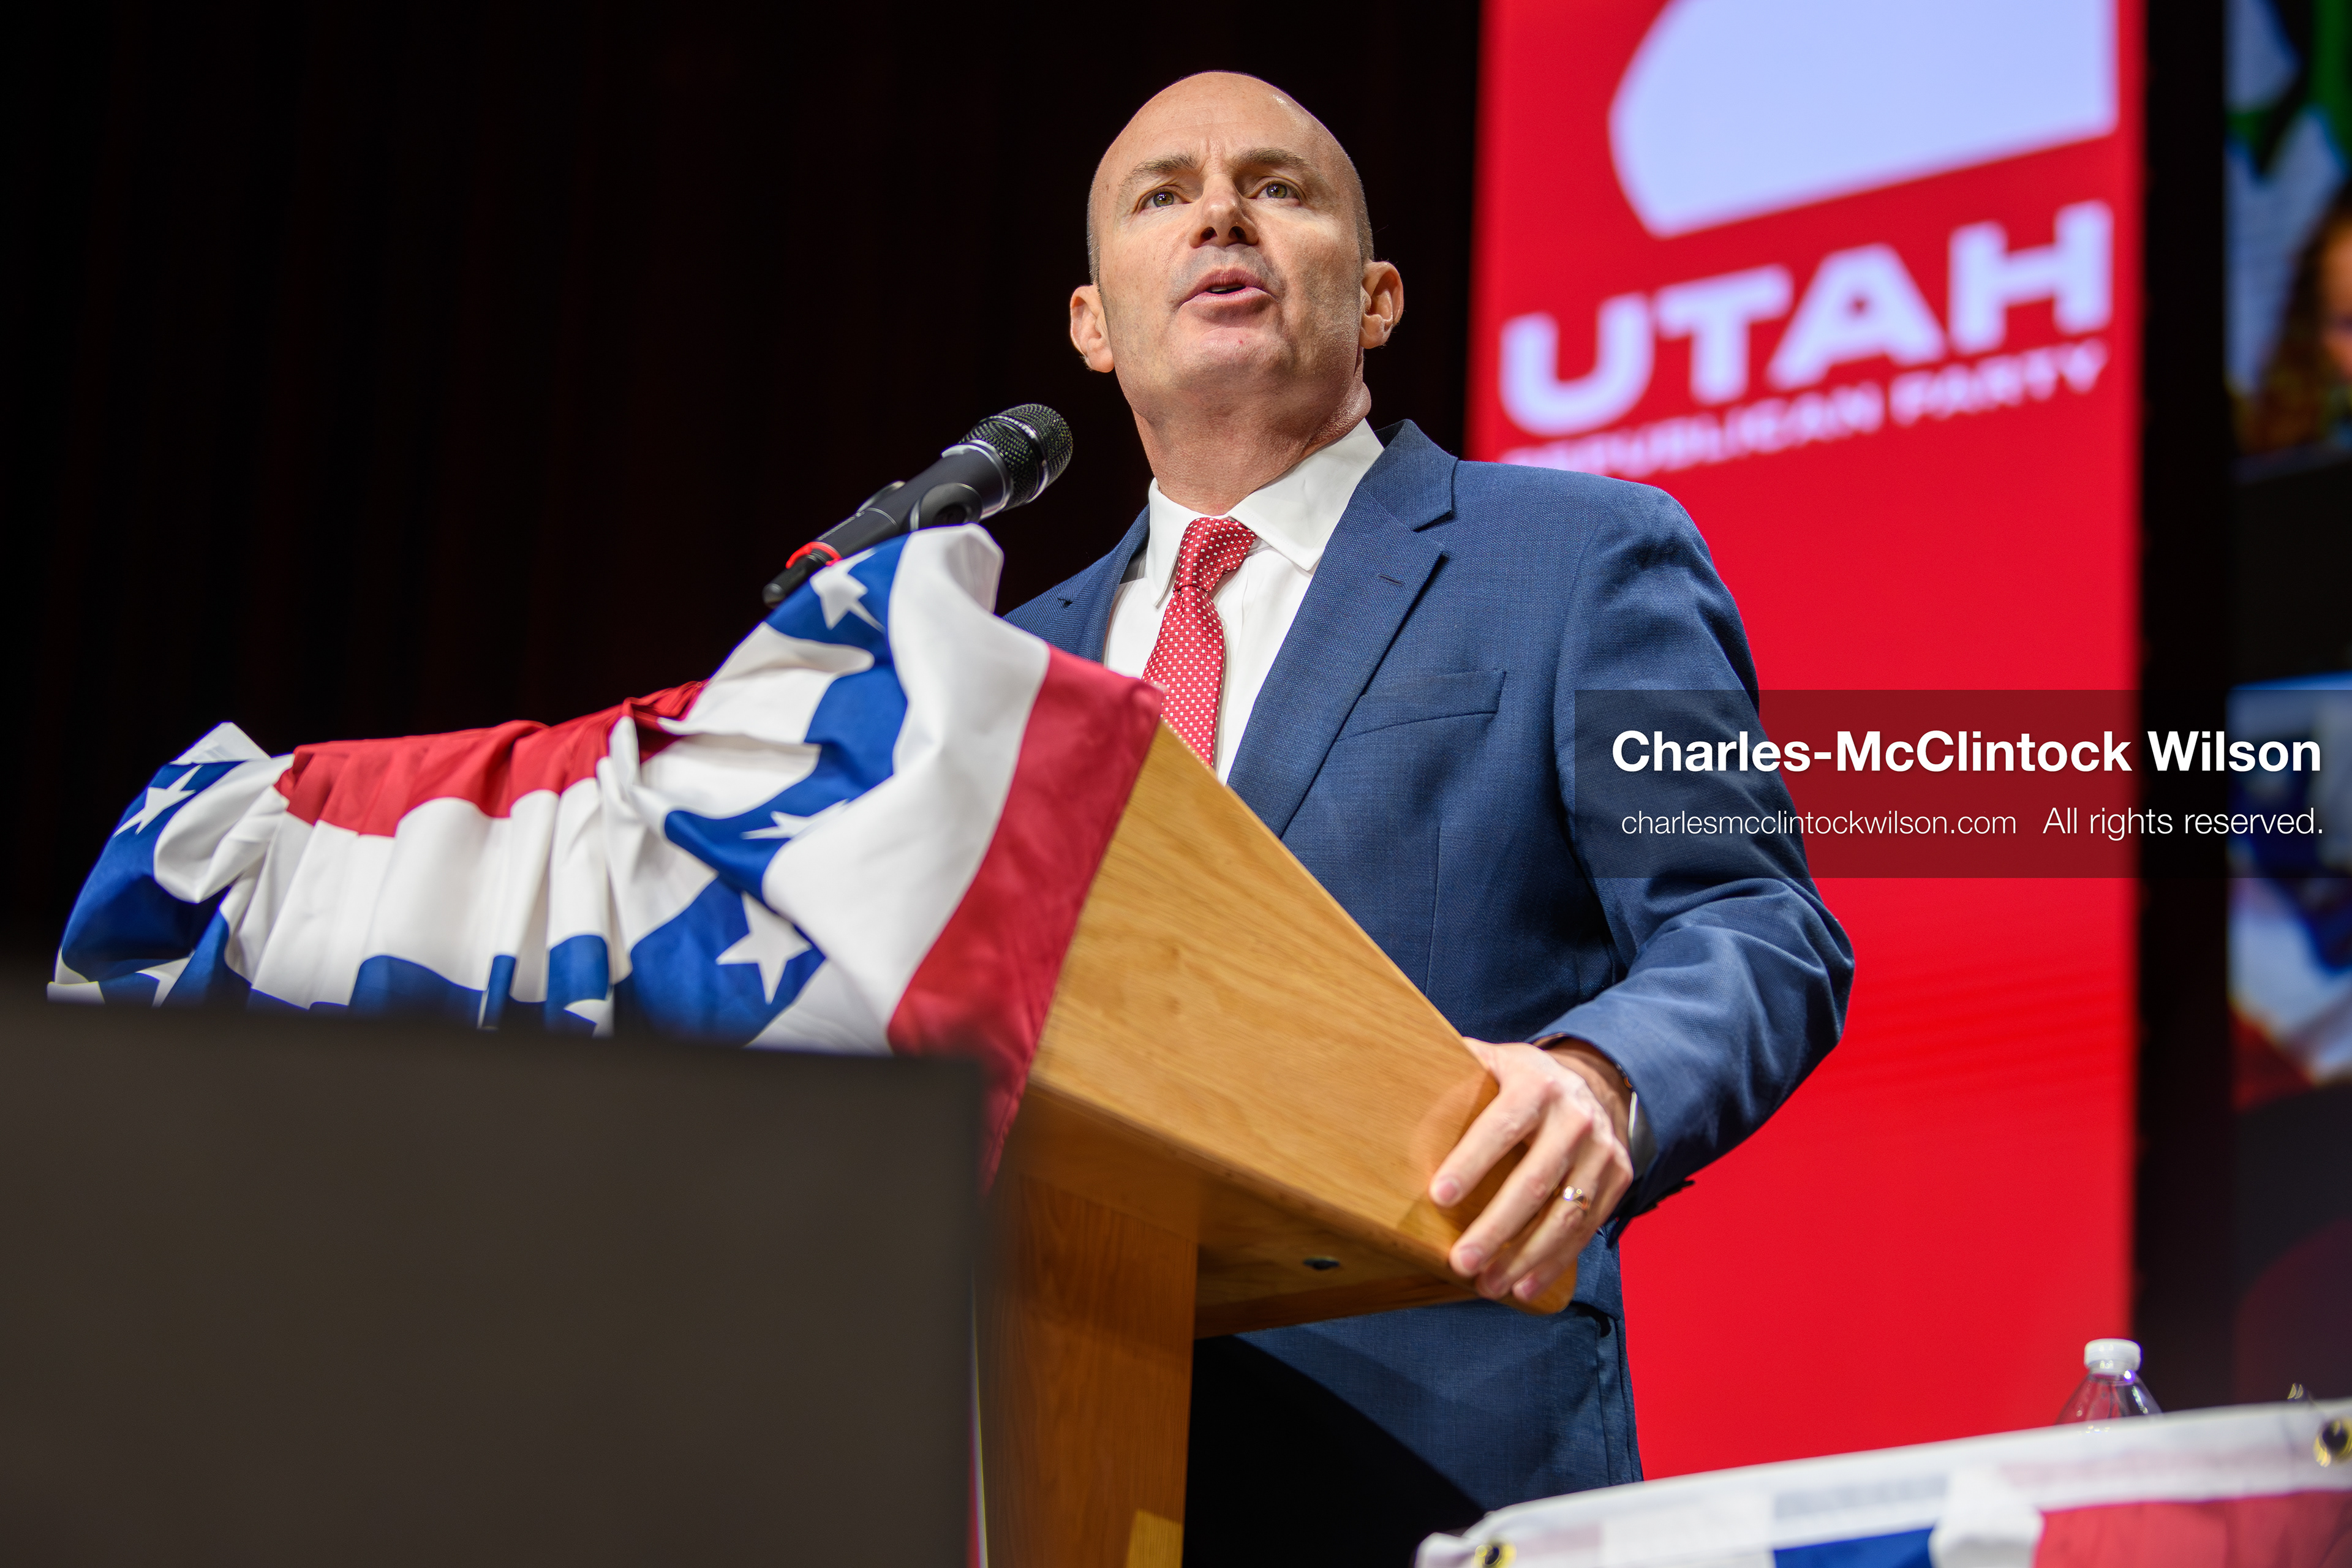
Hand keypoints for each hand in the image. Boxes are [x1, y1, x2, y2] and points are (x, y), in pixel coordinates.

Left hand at [1428, 1038, 1633, 1304]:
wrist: (1593, 1083)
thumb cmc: (1522, 1081)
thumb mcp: (1493, 1061)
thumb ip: (1454, 1069)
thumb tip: (1394, 1076)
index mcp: (1537, 1085)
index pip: (1501, 1127)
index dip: (1471, 1163)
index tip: (1438, 1197)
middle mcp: (1576, 1117)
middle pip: (1534, 1182)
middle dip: (1496, 1227)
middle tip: (1460, 1260)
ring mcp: (1603, 1150)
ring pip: (1564, 1214)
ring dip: (1524, 1257)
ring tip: (1488, 1284)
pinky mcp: (1619, 1178)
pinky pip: (1585, 1228)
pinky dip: (1553, 1262)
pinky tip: (1523, 1285)